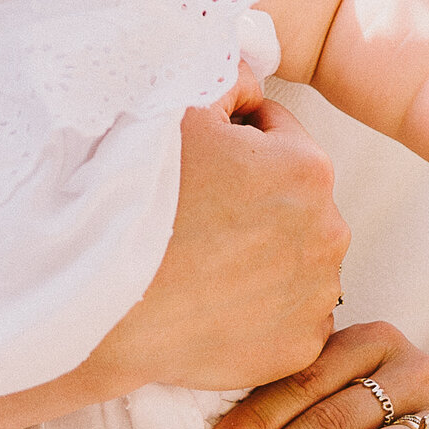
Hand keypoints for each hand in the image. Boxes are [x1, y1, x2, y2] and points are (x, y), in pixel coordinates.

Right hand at [91, 70, 348, 395]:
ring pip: (296, 263)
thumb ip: (228, 77)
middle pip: (296, 204)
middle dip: (258, 203)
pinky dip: (264, 312)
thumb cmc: (134, 200)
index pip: (282, 137)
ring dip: (265, 257)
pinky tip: (219, 303)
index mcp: (309, 169)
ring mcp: (315, 299)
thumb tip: (251, 83)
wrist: (99, 303)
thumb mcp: (176, 109)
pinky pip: (290, 319)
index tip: (203, 163)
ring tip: (206, 262)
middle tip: (198, 216)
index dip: (239, 143)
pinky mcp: (297, 351)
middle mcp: (329, 235)